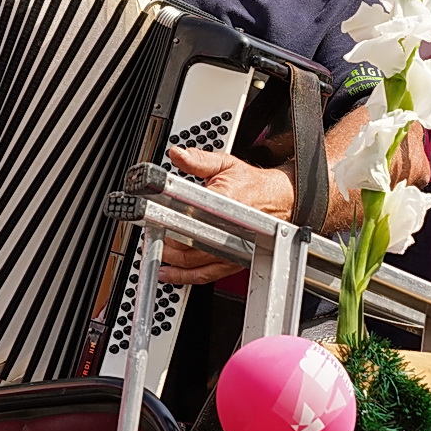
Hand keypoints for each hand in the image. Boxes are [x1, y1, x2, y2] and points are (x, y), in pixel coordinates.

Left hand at [158, 147, 294, 284]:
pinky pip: (204, 275)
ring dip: (169, 259)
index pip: (189, 217)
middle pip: (187, 243)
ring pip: (193, 262)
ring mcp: (231, 249)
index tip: (151, 217)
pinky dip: (184, 276)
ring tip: (154, 249)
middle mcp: (229, 231)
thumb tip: (177, 154)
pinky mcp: (233, 261)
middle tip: (150, 232)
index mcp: (225, 204)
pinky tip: (168, 272)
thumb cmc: (253, 185)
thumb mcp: (225, 164)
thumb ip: (198, 160)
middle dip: (164, 239)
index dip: (166, 219)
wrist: (280, 200)